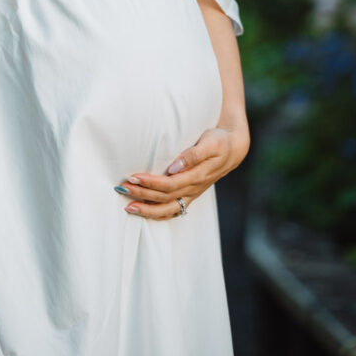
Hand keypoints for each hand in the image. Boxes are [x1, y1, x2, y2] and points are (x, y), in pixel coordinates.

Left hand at [114, 125, 250, 219]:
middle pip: (164, 198)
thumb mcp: (211, 143)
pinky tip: (144, 212)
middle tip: (122, 188)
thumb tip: (175, 166)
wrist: (234, 148)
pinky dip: (158, 214)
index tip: (133, 177)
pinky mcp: (190, 194)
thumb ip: (193, 154)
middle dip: (142, 195)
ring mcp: (192, 194)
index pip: (169, 184)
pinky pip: (173, 210)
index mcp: (197, 176)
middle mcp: (193, 188)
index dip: (150, 183)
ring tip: (128, 208)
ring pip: (168, 209)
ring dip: (147, 210)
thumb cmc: (219, 141)